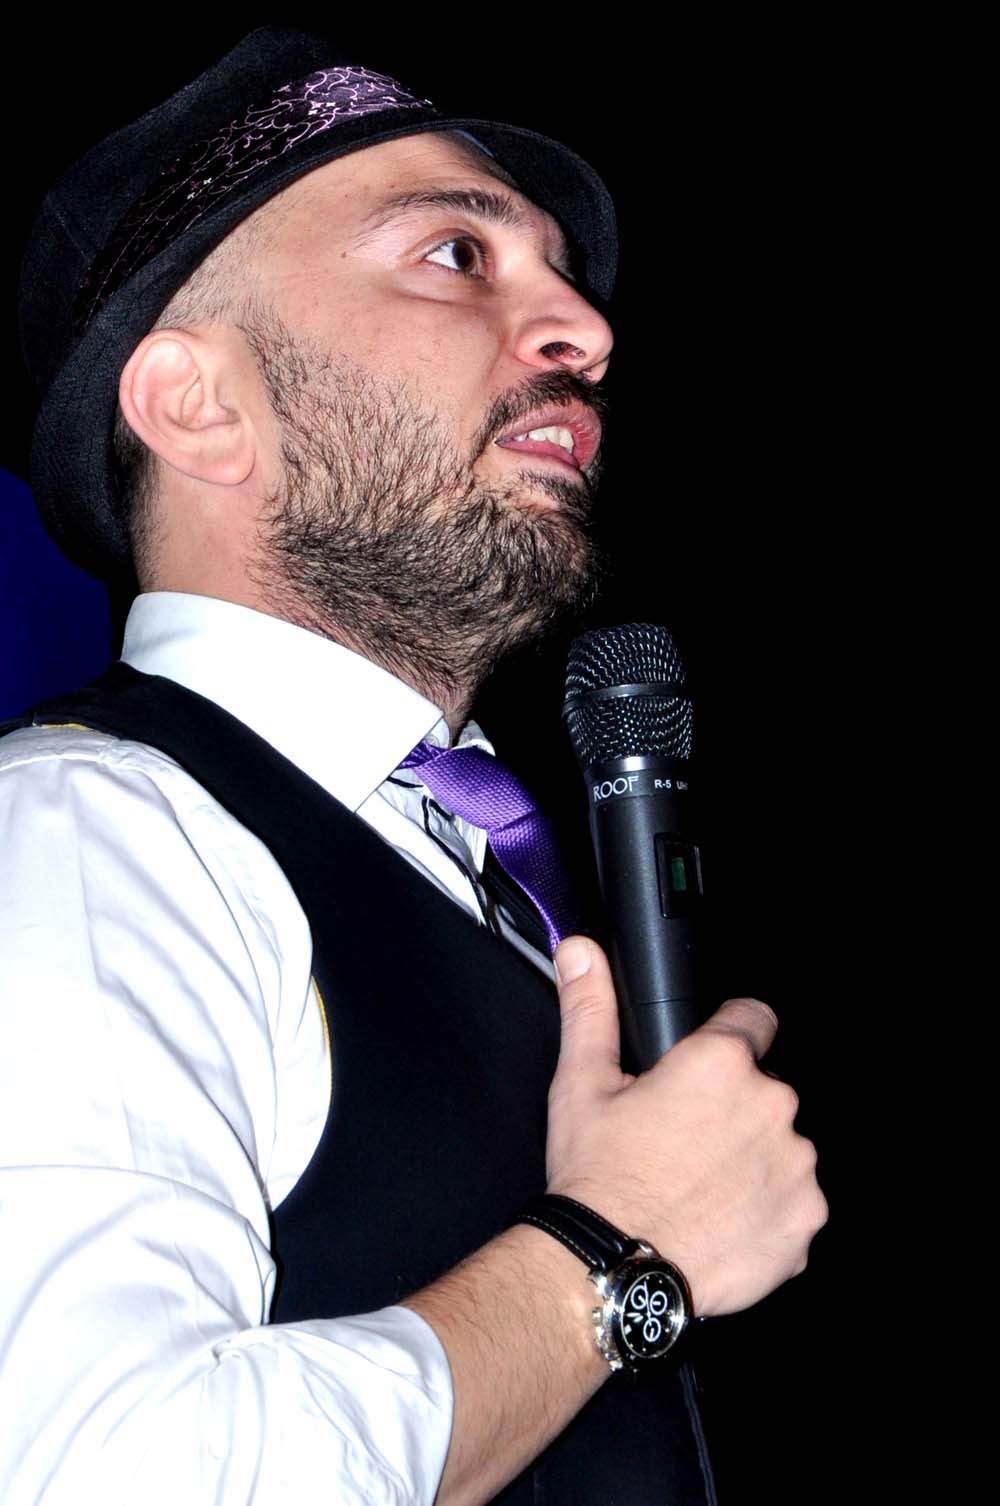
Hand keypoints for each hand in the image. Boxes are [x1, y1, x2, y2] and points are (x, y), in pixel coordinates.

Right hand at [546, 936, 827, 1316]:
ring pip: (781, 1147)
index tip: (708, 1064)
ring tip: (699, 1187)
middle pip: (765, 1090)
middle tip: (683, 1141)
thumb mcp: (583, 1083)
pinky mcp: (804, 1221)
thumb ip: (590, 1007)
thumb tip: (580, 950)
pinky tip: (719, 1221)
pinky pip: (793, 1205)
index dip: (729, 1034)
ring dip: (752, 1160)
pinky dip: (765, 1212)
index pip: (755, 1017)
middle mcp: (771, 1106)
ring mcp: (795, 1167)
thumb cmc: (598, 1177)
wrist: (612, 1269)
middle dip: (733, 1108)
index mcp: (722, 1062)